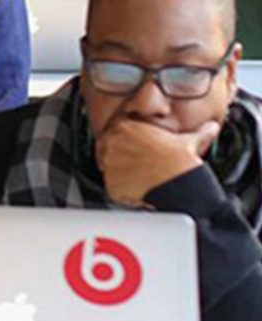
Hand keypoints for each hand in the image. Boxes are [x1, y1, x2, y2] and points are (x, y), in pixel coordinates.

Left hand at [94, 114, 218, 206]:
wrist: (180, 183)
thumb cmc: (182, 161)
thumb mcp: (189, 140)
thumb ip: (198, 132)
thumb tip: (211, 128)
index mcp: (125, 127)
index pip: (114, 134)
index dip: (126, 146)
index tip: (136, 154)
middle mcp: (112, 142)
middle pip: (108, 151)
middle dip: (121, 160)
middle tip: (139, 169)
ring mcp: (109, 163)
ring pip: (110, 171)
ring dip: (122, 176)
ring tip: (141, 181)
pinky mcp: (111, 184)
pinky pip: (113, 189)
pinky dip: (123, 193)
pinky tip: (139, 192)